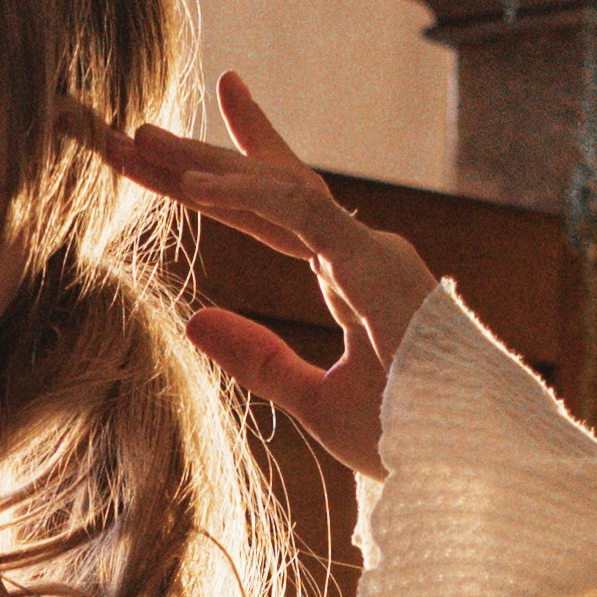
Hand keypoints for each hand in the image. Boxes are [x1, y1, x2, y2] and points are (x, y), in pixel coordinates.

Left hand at [72, 72, 436, 477]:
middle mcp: (359, 251)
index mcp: (348, 277)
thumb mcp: (310, 400)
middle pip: (266, 189)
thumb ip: (257, 358)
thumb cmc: (407, 436)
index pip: (279, 212)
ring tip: (141, 141)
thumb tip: (194, 322)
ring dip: (208, 162)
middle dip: (198, 157)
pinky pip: (303, 212)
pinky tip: (190, 186)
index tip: (176, 152)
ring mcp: (370, 250)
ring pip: (278, 186)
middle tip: (131, 132)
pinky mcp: (376, 262)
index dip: (230, 176)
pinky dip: (248, 195)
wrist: (464, 464)